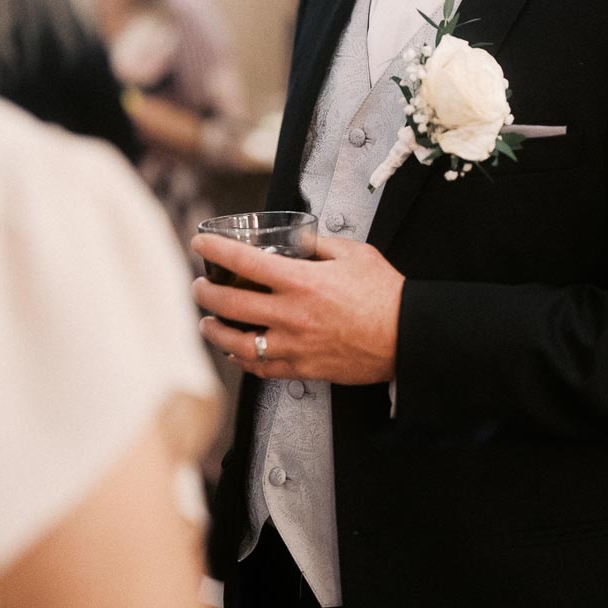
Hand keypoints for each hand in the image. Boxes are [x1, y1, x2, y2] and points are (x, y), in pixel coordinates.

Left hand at [190, 233, 403, 384]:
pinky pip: (261, 368)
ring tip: (207, 322)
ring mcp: (295, 346)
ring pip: (237, 343)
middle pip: (230, 304)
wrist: (408, 338)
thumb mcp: (354, 254)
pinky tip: (235, 351)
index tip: (199, 242)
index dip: (215, 249)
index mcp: (302, 282)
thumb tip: (298, 238)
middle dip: (205, 293)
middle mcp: (292, 315)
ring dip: (215, 331)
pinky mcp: (303, 369)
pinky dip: (242, 359)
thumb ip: (319, 244)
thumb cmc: (386, 295)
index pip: (244, 262)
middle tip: (199, 285)